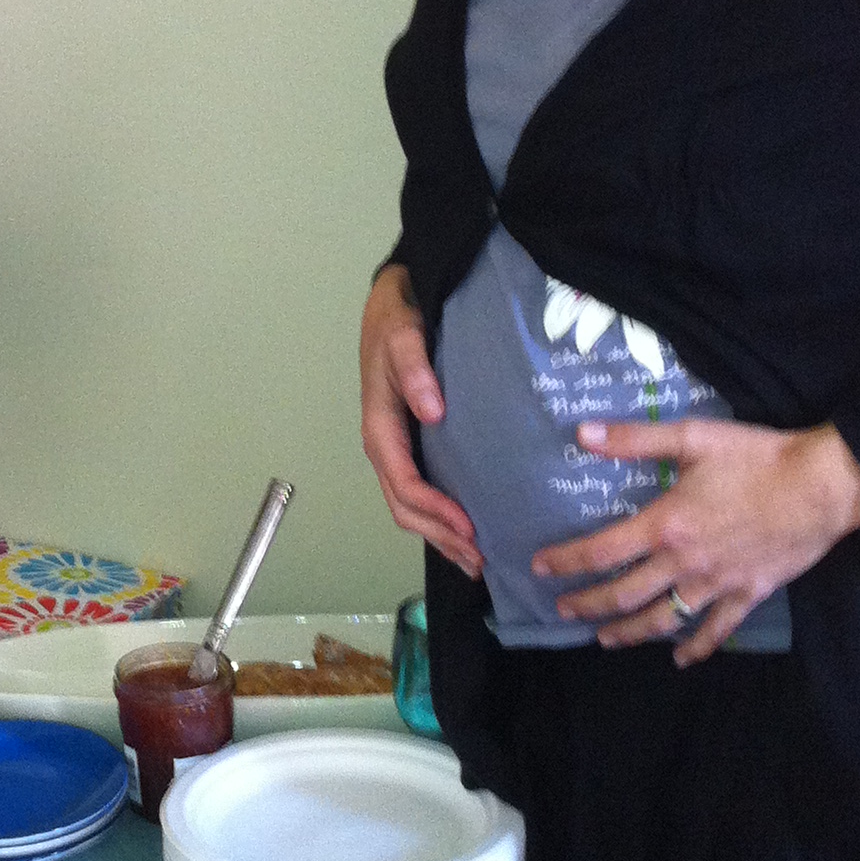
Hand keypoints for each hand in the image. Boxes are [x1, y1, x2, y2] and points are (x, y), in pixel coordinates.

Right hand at [360, 265, 482, 575]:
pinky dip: (440, 516)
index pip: (404, 482)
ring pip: (410, 505)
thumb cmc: (396, 318)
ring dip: (440, 535)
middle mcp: (385, 444)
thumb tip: (432, 410)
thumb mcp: (403, 333)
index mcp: (379, 425)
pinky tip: (465, 528)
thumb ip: (415, 368)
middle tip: (479, 560)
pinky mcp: (411, 443)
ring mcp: (397, 446)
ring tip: (476, 559)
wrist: (392, 300)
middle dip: (439, 536)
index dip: (435, 510)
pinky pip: (421, 490)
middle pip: (405, 506)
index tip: (469, 529)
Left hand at [531, 417, 859, 663]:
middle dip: (589, 605)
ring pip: (663, 619)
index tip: (540, 568)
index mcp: (666, 525)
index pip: (601, 551)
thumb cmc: (757, 457)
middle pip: (624, 594)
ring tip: (605, 640)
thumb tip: (581, 434)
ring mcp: (717, 584)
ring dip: (630, 633)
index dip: (566, 562)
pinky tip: (681, 659)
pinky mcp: (749, 594)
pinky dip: (696, 648)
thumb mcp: (691, 437)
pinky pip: (716, 630)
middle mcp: (684, 563)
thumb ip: (633, 439)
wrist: (822, 486)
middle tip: (564, 612)